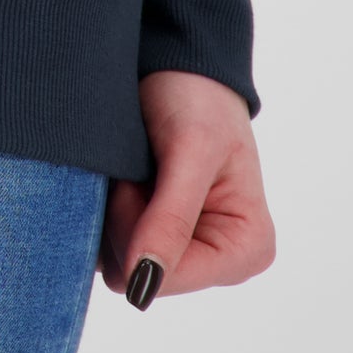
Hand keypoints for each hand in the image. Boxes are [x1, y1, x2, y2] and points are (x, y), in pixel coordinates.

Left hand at [101, 70, 275, 304]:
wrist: (177, 63)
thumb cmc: (197, 98)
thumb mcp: (190, 151)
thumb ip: (170, 220)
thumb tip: (141, 289)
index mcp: (247, 249)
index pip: (170, 279)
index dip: (139, 232)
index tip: (141, 179)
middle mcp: (218, 261)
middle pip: (138, 274)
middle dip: (125, 220)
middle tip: (137, 169)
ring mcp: (183, 251)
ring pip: (116, 262)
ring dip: (112, 211)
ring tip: (133, 169)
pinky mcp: (153, 237)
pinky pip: (109, 244)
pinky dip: (105, 208)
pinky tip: (124, 177)